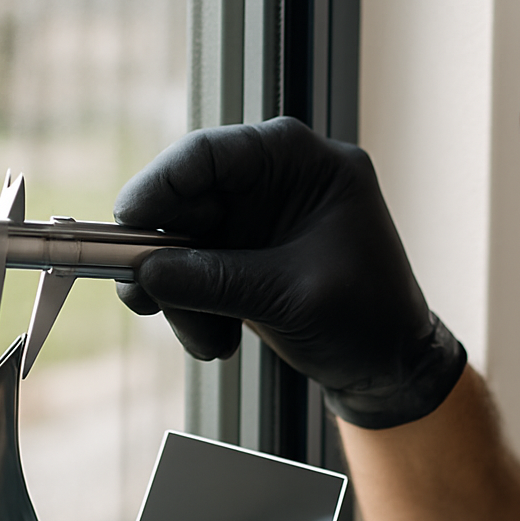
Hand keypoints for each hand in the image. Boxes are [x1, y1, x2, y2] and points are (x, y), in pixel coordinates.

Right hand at [114, 117, 465, 427]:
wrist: (393, 367)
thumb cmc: (370, 319)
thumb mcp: (291, 297)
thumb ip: (216, 281)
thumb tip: (146, 274)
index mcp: (305, 162)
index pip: (211, 153)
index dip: (160, 187)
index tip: (126, 229)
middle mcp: (277, 180)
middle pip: (188, 199)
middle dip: (165, 258)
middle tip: (146, 303)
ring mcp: (260, 218)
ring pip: (185, 241)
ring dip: (182, 296)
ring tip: (208, 343)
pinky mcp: (247, 254)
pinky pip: (196, 271)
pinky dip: (195, 307)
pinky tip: (218, 341)